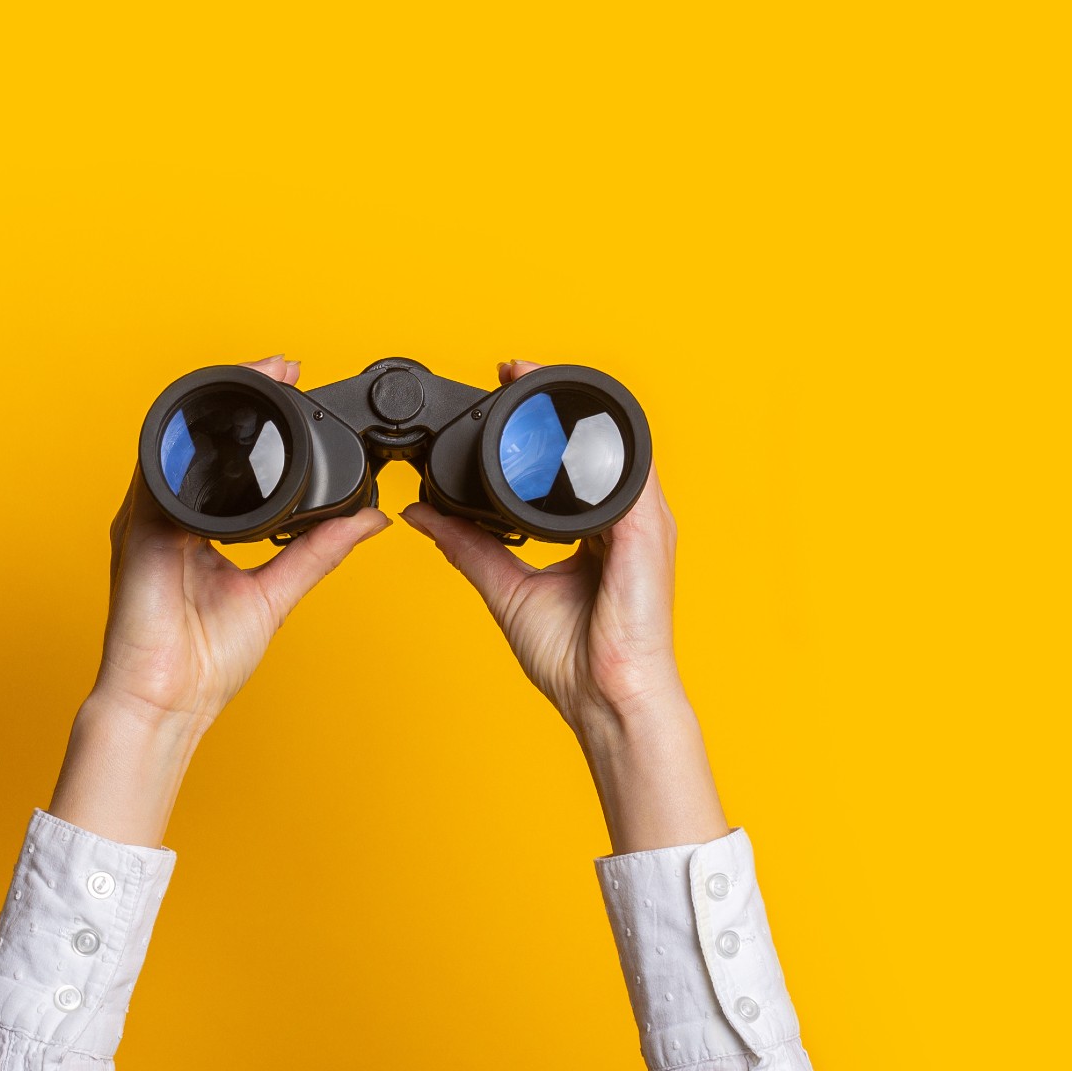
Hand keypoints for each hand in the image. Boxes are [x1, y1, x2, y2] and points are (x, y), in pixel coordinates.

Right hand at [91, 353, 391, 729]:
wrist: (167, 703)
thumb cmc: (203, 662)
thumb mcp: (278, 593)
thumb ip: (318, 552)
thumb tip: (369, 519)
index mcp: (199, 529)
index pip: (227, 462)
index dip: (259, 424)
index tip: (295, 389)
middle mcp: (169, 517)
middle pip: (200, 441)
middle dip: (239, 396)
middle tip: (283, 367)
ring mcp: (147, 521)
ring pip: (178, 443)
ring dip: (216, 405)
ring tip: (257, 374)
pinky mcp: (136, 532)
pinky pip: (156, 475)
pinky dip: (185, 444)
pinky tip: (212, 420)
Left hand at [402, 358, 727, 852]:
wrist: (607, 700)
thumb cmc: (575, 661)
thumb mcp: (506, 589)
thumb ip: (469, 546)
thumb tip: (422, 514)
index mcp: (597, 534)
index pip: (568, 466)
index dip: (537, 429)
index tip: (499, 395)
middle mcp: (623, 523)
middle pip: (590, 448)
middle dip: (552, 403)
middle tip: (509, 370)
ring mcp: (643, 524)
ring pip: (610, 447)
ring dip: (572, 407)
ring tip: (529, 375)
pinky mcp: (650, 533)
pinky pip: (630, 473)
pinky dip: (598, 440)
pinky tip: (567, 417)